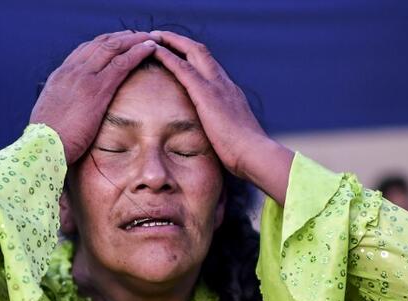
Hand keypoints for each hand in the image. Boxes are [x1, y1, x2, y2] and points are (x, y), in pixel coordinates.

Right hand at [30, 31, 159, 163]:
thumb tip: (69, 110)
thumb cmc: (48, 140)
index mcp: (59, 76)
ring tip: (148, 38)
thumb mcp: (51, 115)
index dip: (103, 44)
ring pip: (113, 47)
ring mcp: (84, 77)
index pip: (84, 50)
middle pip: (100, 44)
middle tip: (137, 36)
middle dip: (121, 37)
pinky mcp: (98, 89)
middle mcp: (71, 71)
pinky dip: (138, 52)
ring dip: (133, 40)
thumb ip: (63, 105)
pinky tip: (150, 48)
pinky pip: (122, 63)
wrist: (43, 146)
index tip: (117, 42)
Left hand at [151, 31, 293, 202]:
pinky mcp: (206, 93)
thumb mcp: (232, 138)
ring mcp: (216, 85)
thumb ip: (223, 132)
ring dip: (172, 42)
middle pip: (201, 52)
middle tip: (163, 37)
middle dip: (181, 42)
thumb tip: (216, 143)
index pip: (210, 68)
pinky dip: (168, 56)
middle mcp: (224, 83)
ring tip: (154, 37)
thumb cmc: (244, 155)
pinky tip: (155, 51)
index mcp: (230, 94)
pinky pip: (183, 67)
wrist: (253, 154)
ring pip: (192, 52)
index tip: (180, 54)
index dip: (194, 58)